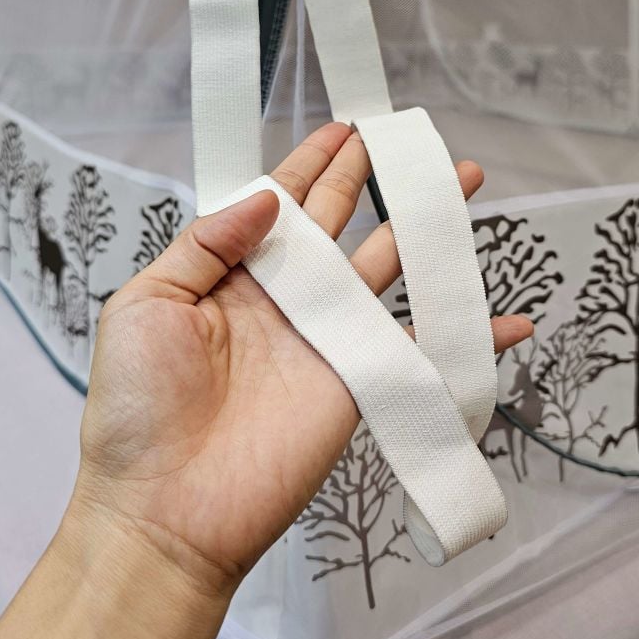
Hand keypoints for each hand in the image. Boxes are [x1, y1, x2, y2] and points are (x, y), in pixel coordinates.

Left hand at [73, 123, 532, 601]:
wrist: (166, 510)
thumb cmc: (136, 410)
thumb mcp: (146, 305)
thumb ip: (204, 244)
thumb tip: (267, 198)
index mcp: (231, 276)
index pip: (281, 204)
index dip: (312, 164)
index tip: (345, 128)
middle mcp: (285, 300)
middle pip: (340, 223)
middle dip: (374, 177)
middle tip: (409, 138)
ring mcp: (326, 339)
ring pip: (385, 268)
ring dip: (423, 228)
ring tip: (460, 184)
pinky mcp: (359, 381)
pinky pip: (420, 347)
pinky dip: (464, 333)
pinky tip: (501, 314)